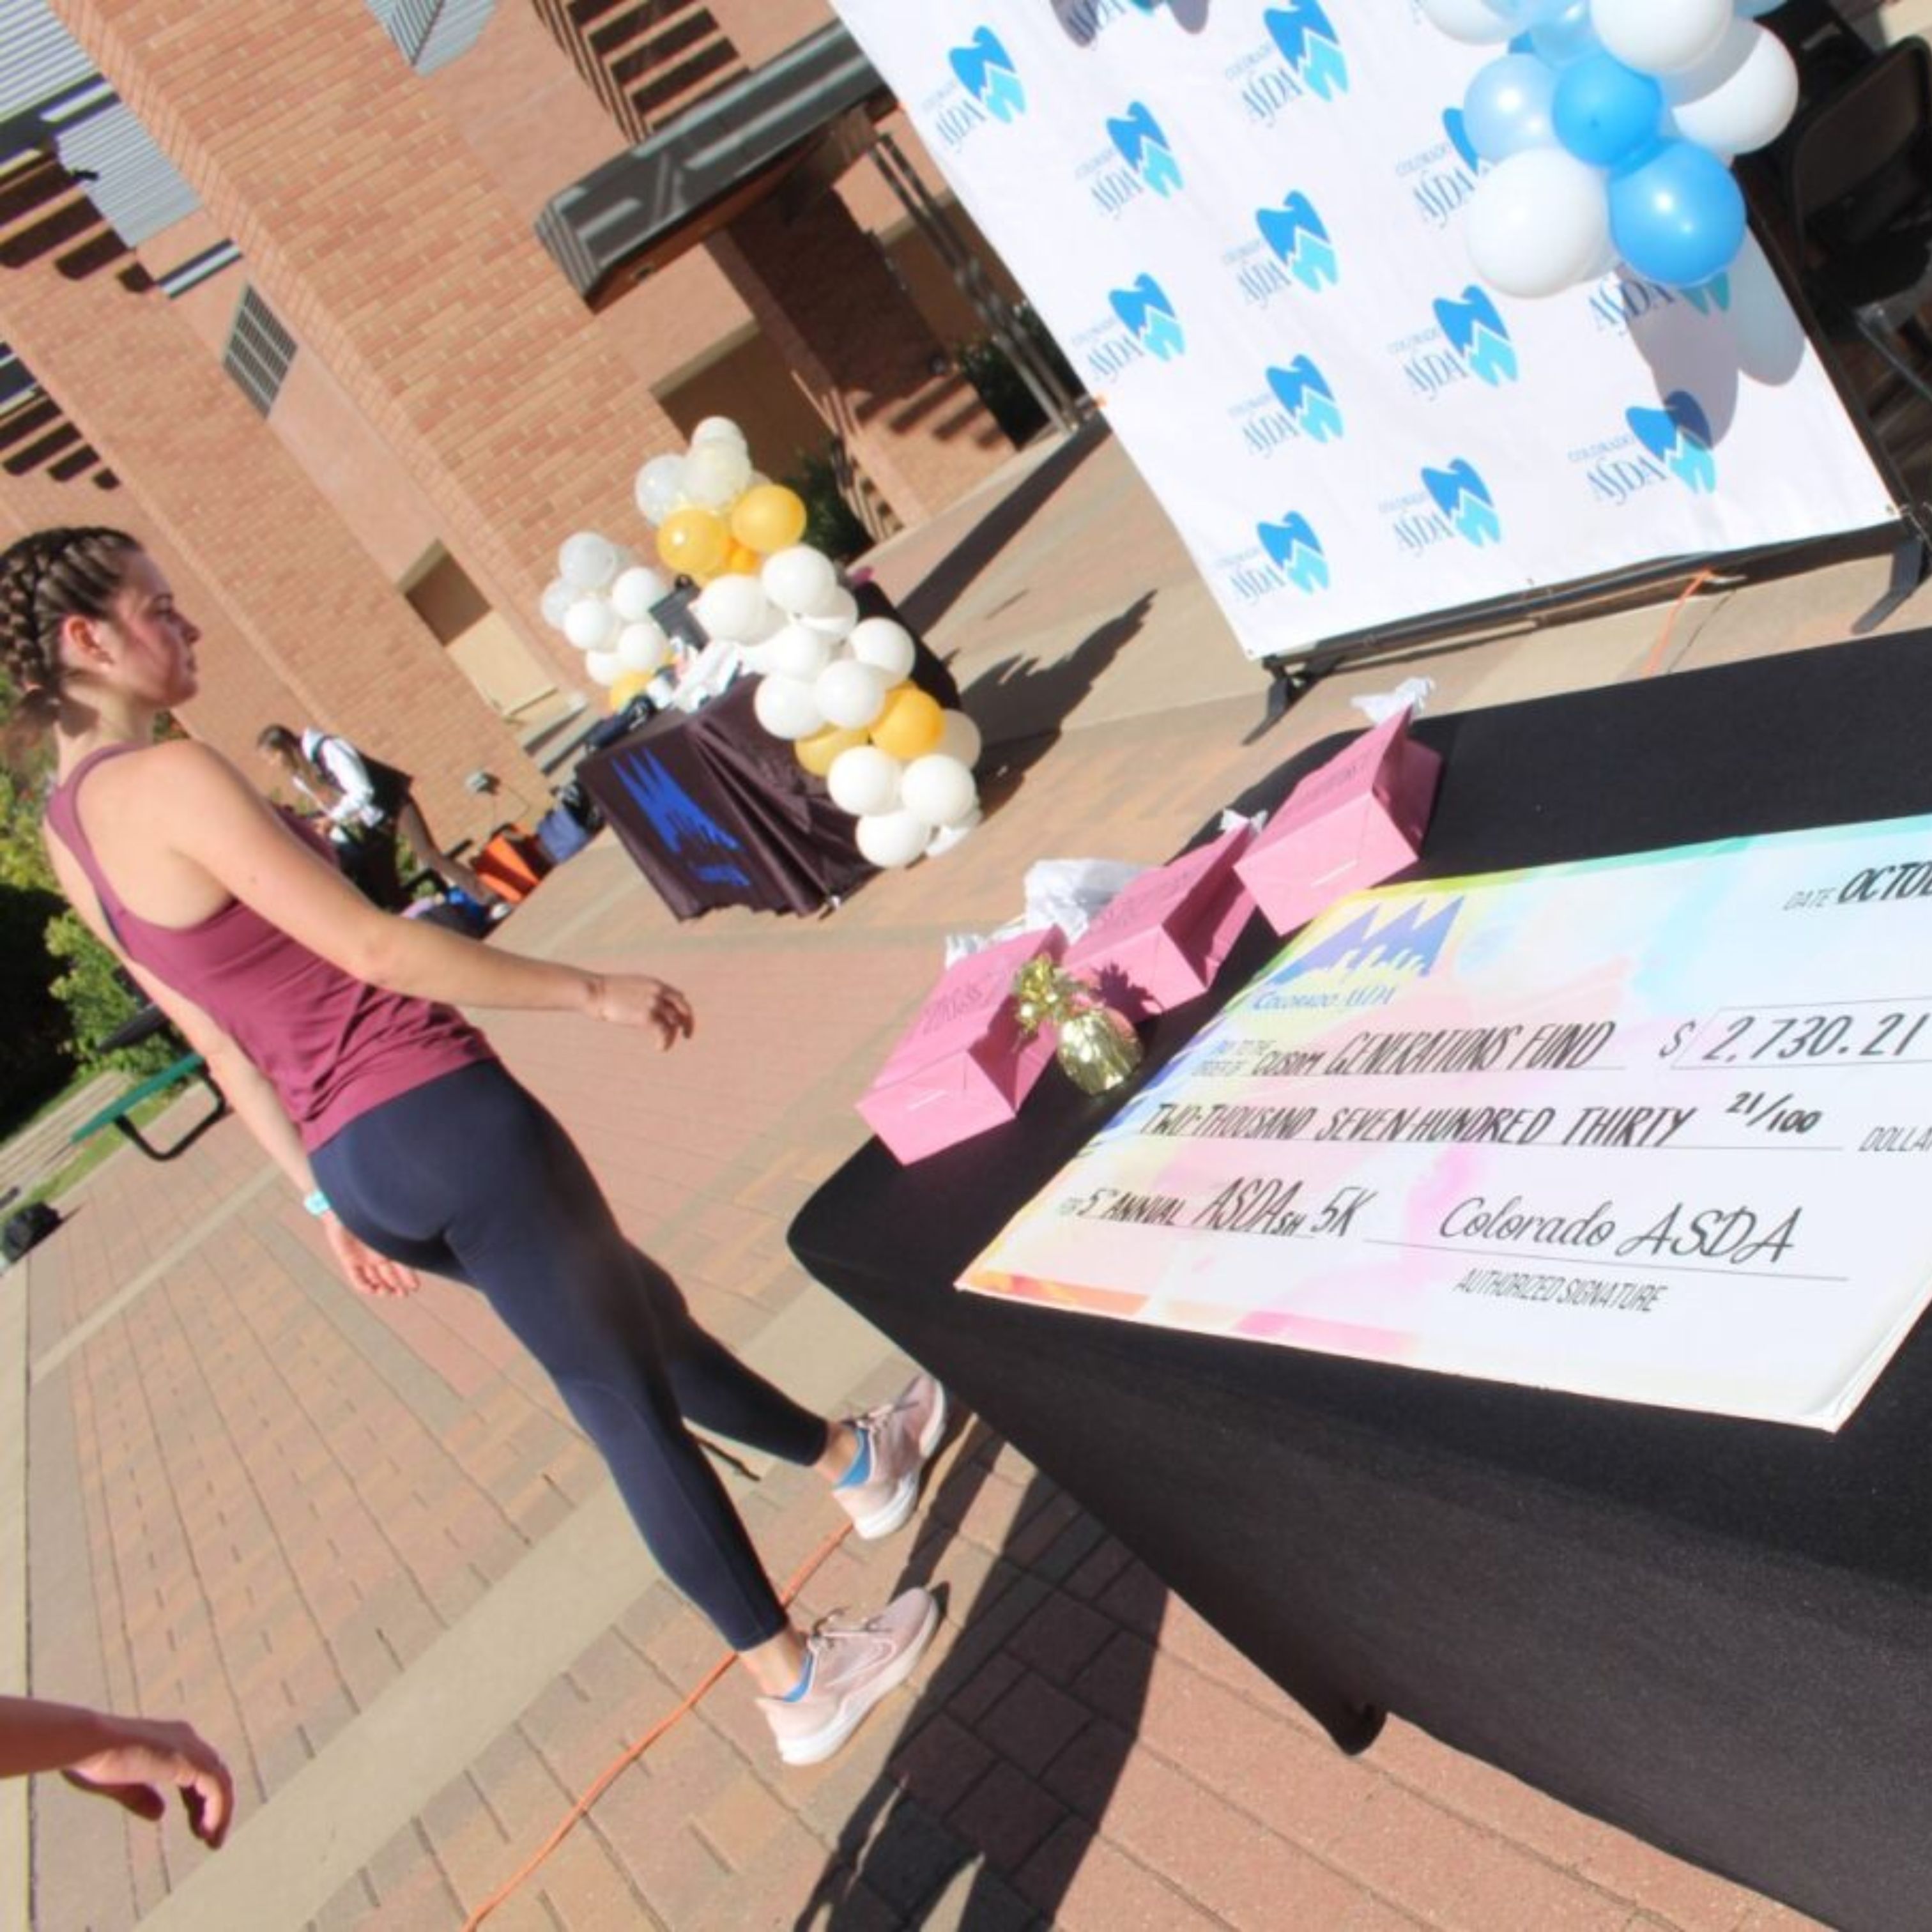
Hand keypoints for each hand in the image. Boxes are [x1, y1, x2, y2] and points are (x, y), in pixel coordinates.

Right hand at [62, 1716, 233, 1848]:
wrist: (85, 1744)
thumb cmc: (95, 1760)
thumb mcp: (122, 1784)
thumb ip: (142, 1797)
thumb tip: (160, 1813)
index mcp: (170, 1742)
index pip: (199, 1772)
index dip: (200, 1802)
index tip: (198, 1828)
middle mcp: (185, 1739)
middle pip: (214, 1775)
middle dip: (214, 1807)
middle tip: (208, 1837)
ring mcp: (189, 1747)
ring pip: (221, 1781)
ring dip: (220, 1812)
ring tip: (212, 1841)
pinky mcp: (188, 1759)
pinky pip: (216, 1787)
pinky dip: (217, 1810)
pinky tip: (206, 1832)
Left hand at [321, 1214, 418, 1297]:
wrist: (344, 1208)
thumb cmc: (370, 1212)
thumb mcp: (388, 1227)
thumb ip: (400, 1237)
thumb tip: (424, 1239)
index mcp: (389, 1245)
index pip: (402, 1265)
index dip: (408, 1277)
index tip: (414, 1287)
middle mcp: (378, 1253)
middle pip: (390, 1274)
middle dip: (398, 1285)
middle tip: (403, 1294)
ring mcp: (364, 1257)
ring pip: (375, 1278)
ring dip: (383, 1288)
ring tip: (387, 1293)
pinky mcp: (349, 1259)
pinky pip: (357, 1277)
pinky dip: (363, 1285)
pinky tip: (371, 1290)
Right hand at [589, 974, 694, 1050]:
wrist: (596, 992)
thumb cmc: (609, 991)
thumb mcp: (633, 986)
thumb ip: (646, 993)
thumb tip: (651, 1004)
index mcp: (656, 984)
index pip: (680, 997)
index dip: (683, 1010)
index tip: (681, 1021)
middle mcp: (659, 992)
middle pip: (684, 1009)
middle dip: (688, 1023)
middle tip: (687, 1035)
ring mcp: (654, 1004)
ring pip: (674, 1023)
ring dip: (671, 1037)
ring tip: (663, 1045)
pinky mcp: (647, 1017)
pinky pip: (664, 1033)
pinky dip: (665, 1043)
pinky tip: (659, 1048)